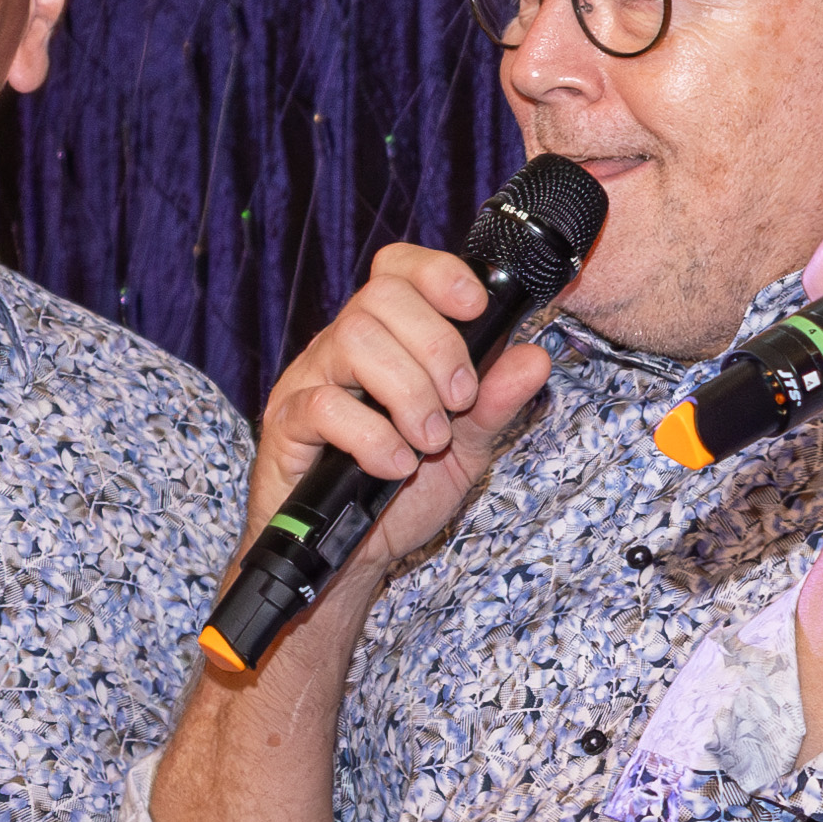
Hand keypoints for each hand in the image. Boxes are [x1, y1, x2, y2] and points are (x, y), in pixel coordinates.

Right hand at [240, 244, 556, 587]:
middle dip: (437, 346)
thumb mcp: (466, 446)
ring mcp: (310, 381)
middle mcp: (343, 347)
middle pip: (381, 297)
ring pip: (354, 340)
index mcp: (387, 338)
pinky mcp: (287, 424)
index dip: (438, 272)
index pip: (399, 269)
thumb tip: (535, 358)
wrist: (356, 553)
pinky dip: (372, 438)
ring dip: (409, 393)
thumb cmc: (405, 491)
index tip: (476, 307)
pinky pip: (323, 406)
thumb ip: (497, 402)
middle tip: (460, 401)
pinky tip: (395, 466)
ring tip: (429, 440)